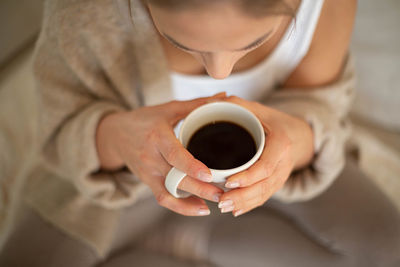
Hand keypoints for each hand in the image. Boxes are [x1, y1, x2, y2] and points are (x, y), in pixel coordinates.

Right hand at [96, 92, 226, 215]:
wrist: (115, 135)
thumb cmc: (145, 120)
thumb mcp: (168, 109)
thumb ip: (196, 104)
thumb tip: (223, 97)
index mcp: (158, 136)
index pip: (174, 154)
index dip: (191, 166)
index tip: (209, 175)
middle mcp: (151, 157)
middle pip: (175, 178)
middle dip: (200, 189)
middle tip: (223, 193)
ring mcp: (148, 172)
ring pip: (170, 193)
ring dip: (192, 202)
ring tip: (214, 203)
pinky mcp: (148, 182)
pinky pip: (164, 199)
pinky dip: (181, 207)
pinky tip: (200, 208)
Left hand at [218, 96, 313, 215]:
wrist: (294, 132)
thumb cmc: (271, 119)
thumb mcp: (257, 108)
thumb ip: (236, 104)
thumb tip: (210, 101)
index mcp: (281, 143)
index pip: (265, 166)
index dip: (248, 177)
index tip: (229, 182)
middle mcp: (284, 162)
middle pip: (264, 185)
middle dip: (243, 196)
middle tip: (221, 201)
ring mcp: (282, 174)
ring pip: (264, 194)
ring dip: (244, 203)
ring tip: (223, 207)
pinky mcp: (277, 182)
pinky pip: (265, 196)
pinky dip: (250, 205)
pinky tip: (236, 211)